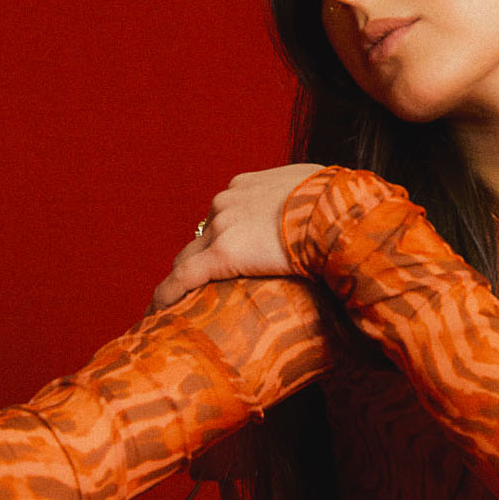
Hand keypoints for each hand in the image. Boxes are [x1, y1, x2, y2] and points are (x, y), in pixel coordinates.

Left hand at [148, 163, 326, 312]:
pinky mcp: (222, 254)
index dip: (220, 239)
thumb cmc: (339, 204)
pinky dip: (168, 294)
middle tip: (197, 287)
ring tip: (172, 305)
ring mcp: (222, 227)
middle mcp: (227, 202)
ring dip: (180, 279)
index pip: (223, 216)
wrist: (337, 210)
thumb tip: (323, 223)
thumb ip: (305, 206)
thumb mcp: (317, 194)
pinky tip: (159, 312)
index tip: (222, 257)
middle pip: (201, 237)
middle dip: (198, 260)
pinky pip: (184, 277)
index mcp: (247, 187)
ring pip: (188, 257)